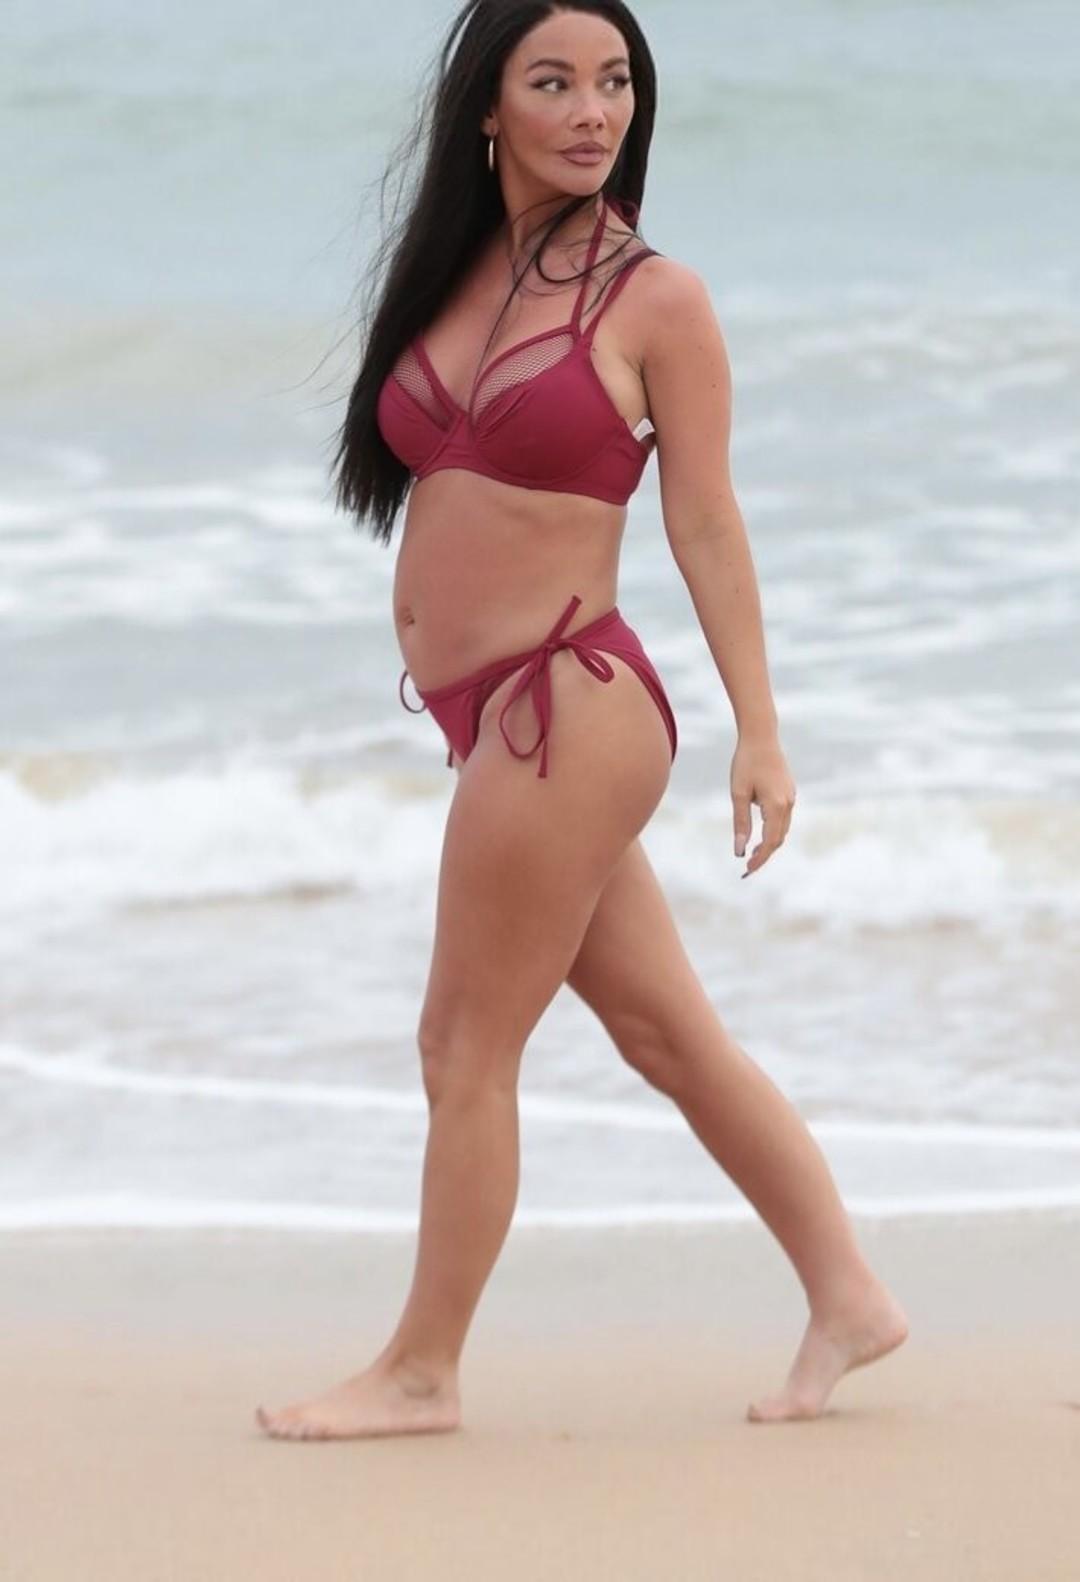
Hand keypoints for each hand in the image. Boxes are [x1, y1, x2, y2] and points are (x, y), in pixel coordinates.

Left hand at [730, 734, 795, 876]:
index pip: (770, 842)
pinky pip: (784, 818)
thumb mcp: (738, 794)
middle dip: (764, 854)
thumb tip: (739, 850)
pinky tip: (760, 832)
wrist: (761, 737)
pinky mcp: (789, 792)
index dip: (760, 859)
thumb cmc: (746, 763)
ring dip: (769, 843)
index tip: (746, 870)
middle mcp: (788, 804)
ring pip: (783, 829)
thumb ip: (740, 823)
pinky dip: (773, 830)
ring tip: (752, 853)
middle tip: (747, 867)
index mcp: (776, 806)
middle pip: (778, 839)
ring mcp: (791, 797)